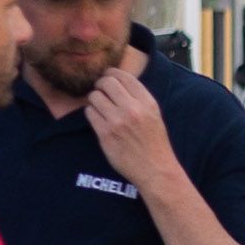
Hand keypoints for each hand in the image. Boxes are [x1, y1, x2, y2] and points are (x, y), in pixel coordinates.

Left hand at [80, 64, 184, 191]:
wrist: (155, 170)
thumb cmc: (154, 143)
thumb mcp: (154, 115)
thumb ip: (138, 98)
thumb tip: (116, 81)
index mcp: (147, 103)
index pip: (124, 76)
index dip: (111, 74)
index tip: (108, 78)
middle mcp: (133, 109)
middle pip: (106, 82)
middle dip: (100, 85)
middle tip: (101, 91)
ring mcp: (118, 122)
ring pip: (94, 96)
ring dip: (95, 100)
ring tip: (101, 108)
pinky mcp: (105, 134)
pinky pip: (89, 113)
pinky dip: (92, 114)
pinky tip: (99, 120)